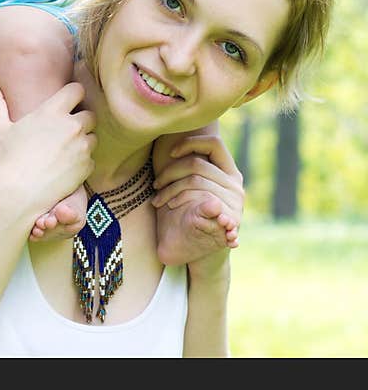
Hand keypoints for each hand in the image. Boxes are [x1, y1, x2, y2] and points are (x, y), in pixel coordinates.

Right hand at [0, 80, 95, 218]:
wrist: (17, 193)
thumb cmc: (6, 160)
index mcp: (52, 111)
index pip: (77, 90)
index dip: (73, 94)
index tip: (67, 102)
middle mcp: (71, 126)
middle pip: (90, 114)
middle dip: (81, 119)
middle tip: (65, 129)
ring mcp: (81, 147)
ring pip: (92, 136)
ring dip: (83, 140)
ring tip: (66, 149)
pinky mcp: (86, 167)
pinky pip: (92, 158)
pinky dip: (82, 161)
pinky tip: (66, 166)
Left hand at [151, 135, 243, 274]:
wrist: (201, 253)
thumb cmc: (189, 215)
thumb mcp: (188, 189)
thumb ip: (187, 168)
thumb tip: (166, 136)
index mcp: (228, 172)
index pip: (214, 144)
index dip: (191, 143)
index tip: (171, 152)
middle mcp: (235, 186)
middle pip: (196, 165)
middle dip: (169, 174)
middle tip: (155, 187)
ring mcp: (234, 204)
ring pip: (195, 184)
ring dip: (170, 192)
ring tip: (159, 203)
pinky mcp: (230, 222)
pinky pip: (208, 206)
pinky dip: (192, 207)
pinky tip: (181, 211)